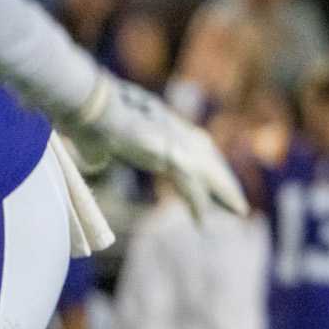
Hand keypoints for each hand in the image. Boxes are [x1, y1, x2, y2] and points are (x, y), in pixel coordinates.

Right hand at [66, 76, 247, 220]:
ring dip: (223, 194)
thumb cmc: (88, 119)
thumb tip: (97, 159)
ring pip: (208, 174)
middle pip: (209, 159)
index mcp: (164, 124)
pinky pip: (190, 186)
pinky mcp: (170, 155)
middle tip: (239, 202)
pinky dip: (197, 204)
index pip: (195, 145)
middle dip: (224, 181)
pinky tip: (203, 221)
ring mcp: (175, 142)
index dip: (208, 163)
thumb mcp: (97, 139)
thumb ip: (101, 151)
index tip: (215, 176)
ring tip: (239, 212)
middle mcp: (176, 131)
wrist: (90, 107)